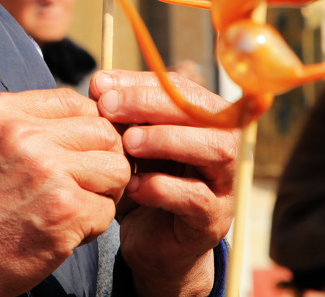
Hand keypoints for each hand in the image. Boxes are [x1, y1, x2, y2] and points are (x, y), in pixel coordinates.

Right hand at [0, 88, 128, 296]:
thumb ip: (21, 121)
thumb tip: (84, 111)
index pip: (73, 100)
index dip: (84, 127)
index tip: (76, 152)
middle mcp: (22, 133)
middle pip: (102, 130)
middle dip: (102, 158)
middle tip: (83, 184)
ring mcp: (46, 170)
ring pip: (116, 167)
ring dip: (104, 190)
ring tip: (76, 206)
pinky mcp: (65, 209)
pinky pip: (108, 208)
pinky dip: (93, 225)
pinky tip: (65, 232)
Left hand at [91, 70, 236, 296]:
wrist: (151, 242)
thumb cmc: (142, 181)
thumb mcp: (129, 143)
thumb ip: (121, 115)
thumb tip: (99, 84)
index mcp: (204, 119)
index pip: (182, 88)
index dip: (141, 82)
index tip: (100, 85)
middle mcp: (225, 145)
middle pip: (205, 112)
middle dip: (152, 104)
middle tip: (109, 108)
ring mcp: (225, 183)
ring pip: (215, 149)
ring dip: (167, 140)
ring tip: (127, 143)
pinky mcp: (214, 219)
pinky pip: (197, 197)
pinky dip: (162, 187)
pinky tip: (133, 185)